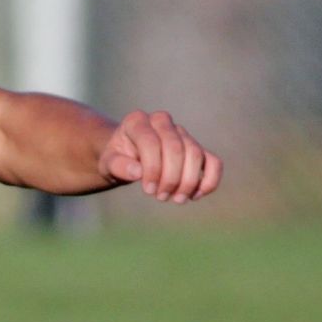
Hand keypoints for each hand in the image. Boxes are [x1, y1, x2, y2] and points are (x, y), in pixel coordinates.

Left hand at [99, 110, 221, 203]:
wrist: (125, 155)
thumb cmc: (116, 158)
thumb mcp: (108, 163)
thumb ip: (119, 165)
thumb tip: (137, 172)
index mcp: (137, 121)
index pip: (151, 142)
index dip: (152, 168)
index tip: (148, 190)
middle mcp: (161, 122)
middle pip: (177, 148)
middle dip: (171, 177)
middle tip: (161, 197)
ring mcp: (181, 133)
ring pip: (196, 154)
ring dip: (188, 182)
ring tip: (176, 199)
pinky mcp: (195, 147)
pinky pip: (213, 161)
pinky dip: (209, 180)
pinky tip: (196, 196)